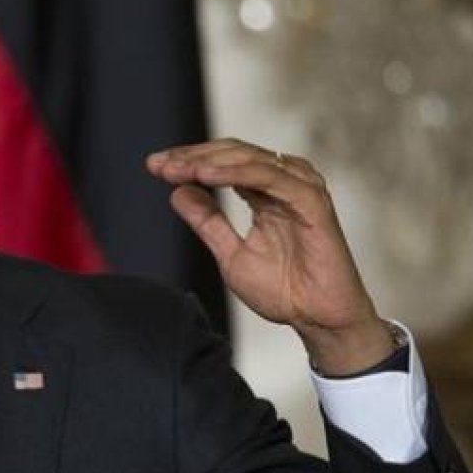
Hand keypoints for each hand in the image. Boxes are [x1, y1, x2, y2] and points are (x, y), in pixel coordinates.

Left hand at [146, 138, 392, 375]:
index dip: (188, 161)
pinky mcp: (313, 202)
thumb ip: (207, 222)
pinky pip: (271, 177)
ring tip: (177, 169)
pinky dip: (236, 173)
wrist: (318, 320)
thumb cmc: (284, 291)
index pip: (223, 162)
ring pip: (250, 158)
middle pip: (233, 152)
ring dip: (209, 161)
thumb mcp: (230, 254)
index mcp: (264, 193)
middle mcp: (283, 184)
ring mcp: (300, 190)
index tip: (154, 167)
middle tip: (159, 165)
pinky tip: (206, 175)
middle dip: (192, 156)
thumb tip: (177, 192)